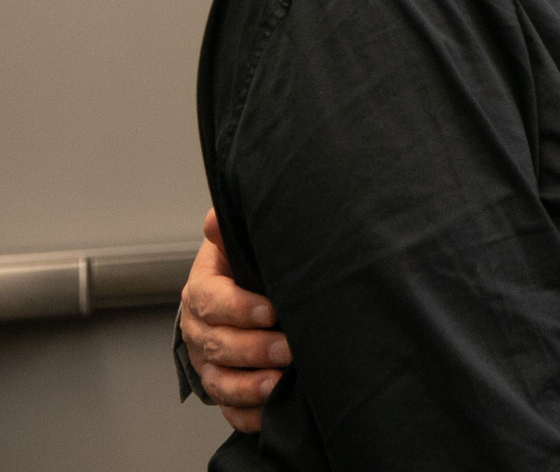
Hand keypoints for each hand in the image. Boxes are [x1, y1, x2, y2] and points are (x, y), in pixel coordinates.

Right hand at [180, 208, 289, 433]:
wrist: (247, 291)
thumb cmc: (247, 265)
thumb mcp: (238, 243)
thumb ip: (228, 230)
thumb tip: (214, 219)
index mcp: (202, 291)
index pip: (210, 300)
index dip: (238, 307)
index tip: (270, 310)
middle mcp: (199, 330)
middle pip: (217, 344)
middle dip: (253, 348)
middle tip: (288, 348)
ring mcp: (209, 362)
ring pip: (219, 380)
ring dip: (248, 385)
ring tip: (278, 383)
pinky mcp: (224, 387)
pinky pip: (229, 408)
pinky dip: (247, 413)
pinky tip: (270, 410)